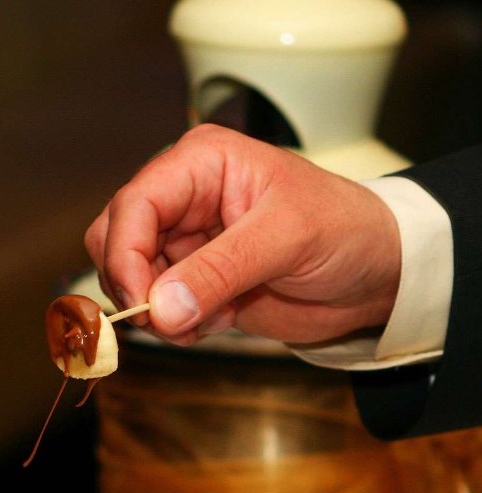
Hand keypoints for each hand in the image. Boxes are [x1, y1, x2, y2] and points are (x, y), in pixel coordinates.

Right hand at [84, 124, 401, 346]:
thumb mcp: (286, 240)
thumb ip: (219, 271)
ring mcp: (183, 240)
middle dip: (134, 284)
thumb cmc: (345, 229)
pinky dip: (175, 325)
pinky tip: (218, 321)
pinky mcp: (190, 279)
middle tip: (168, 321)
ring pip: (128, 277)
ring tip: (206, 321)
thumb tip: (160, 309)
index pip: (134, 204)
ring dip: (157, 311)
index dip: (125, 254)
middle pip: (115, 239)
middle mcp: (181, 198)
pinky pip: (155, 306)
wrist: (379, 272)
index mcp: (199, 163)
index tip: (142, 302)